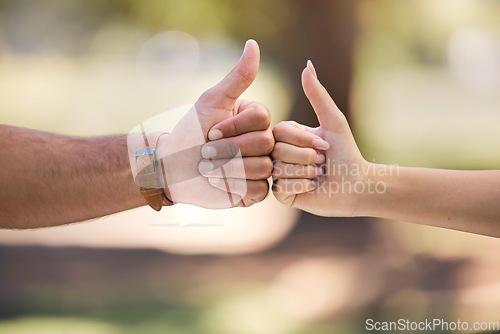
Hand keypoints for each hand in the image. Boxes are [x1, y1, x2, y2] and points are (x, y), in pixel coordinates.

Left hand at [160, 40, 273, 207]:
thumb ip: (237, 77)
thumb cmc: (190, 132)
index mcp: (254, 119)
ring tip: (207, 167)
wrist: (172, 167)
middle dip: (228, 149)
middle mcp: (261, 141)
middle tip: (205, 151)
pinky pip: (258, 189)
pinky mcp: (254, 191)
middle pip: (264, 143)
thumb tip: (253, 43)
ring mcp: (260, 166)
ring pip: (262, 167)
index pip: (262, 118)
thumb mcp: (211, 102)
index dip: (234, 127)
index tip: (210, 130)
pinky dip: (234, 186)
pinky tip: (217, 182)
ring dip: (227, 168)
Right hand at [271, 60, 368, 216]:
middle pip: (277, 150)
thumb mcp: (333, 121)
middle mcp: (279, 153)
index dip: (303, 140)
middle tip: (322, 164)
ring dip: (306, 172)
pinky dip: (302, 186)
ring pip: (278, 169)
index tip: (325, 147)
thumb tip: (307, 64)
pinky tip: (313, 188)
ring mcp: (279, 173)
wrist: (357, 186)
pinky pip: (280, 186)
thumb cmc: (346, 153)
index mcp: (288, 135)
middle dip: (307, 158)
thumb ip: (318, 94)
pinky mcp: (282, 193)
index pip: (279, 131)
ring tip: (319, 176)